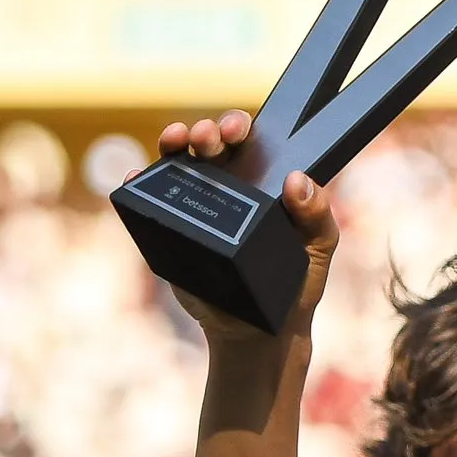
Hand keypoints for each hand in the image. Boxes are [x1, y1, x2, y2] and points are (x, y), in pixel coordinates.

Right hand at [137, 110, 338, 340]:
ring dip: (173, 143)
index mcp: (262, 181)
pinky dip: (140, 182)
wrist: (260, 332)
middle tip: (207, 138)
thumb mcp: (317, 249)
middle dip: (205, 131)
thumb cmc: (294, 284)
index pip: (247, 141)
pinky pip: (151, 200)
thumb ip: (318, 216)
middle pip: (209, 144)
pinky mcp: (173, 229)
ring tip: (175, 142)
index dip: (238, 125)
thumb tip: (298, 181)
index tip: (238, 130)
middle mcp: (226, 186)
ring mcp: (196, 206)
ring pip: (178, 162)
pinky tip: (138, 176)